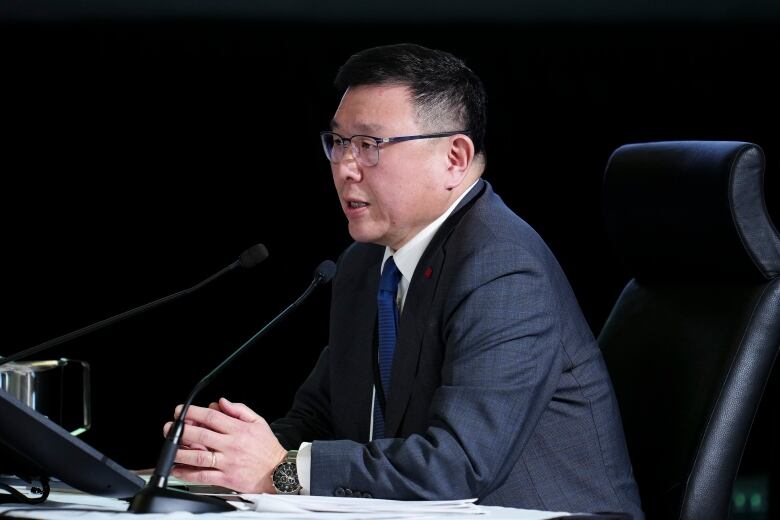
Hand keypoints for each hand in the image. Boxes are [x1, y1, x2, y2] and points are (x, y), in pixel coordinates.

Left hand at [163, 397, 286, 492]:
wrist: (278, 472)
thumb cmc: (267, 447)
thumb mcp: (258, 421)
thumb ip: (239, 410)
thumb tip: (221, 402)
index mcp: (238, 429)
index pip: (212, 417)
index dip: (193, 413)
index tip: (181, 411)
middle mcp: (231, 445)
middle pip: (201, 435)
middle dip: (181, 430)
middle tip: (170, 428)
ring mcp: (227, 462)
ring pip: (199, 456)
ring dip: (181, 452)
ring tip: (170, 448)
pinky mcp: (226, 478)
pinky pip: (203, 476)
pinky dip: (188, 473)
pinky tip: (178, 469)